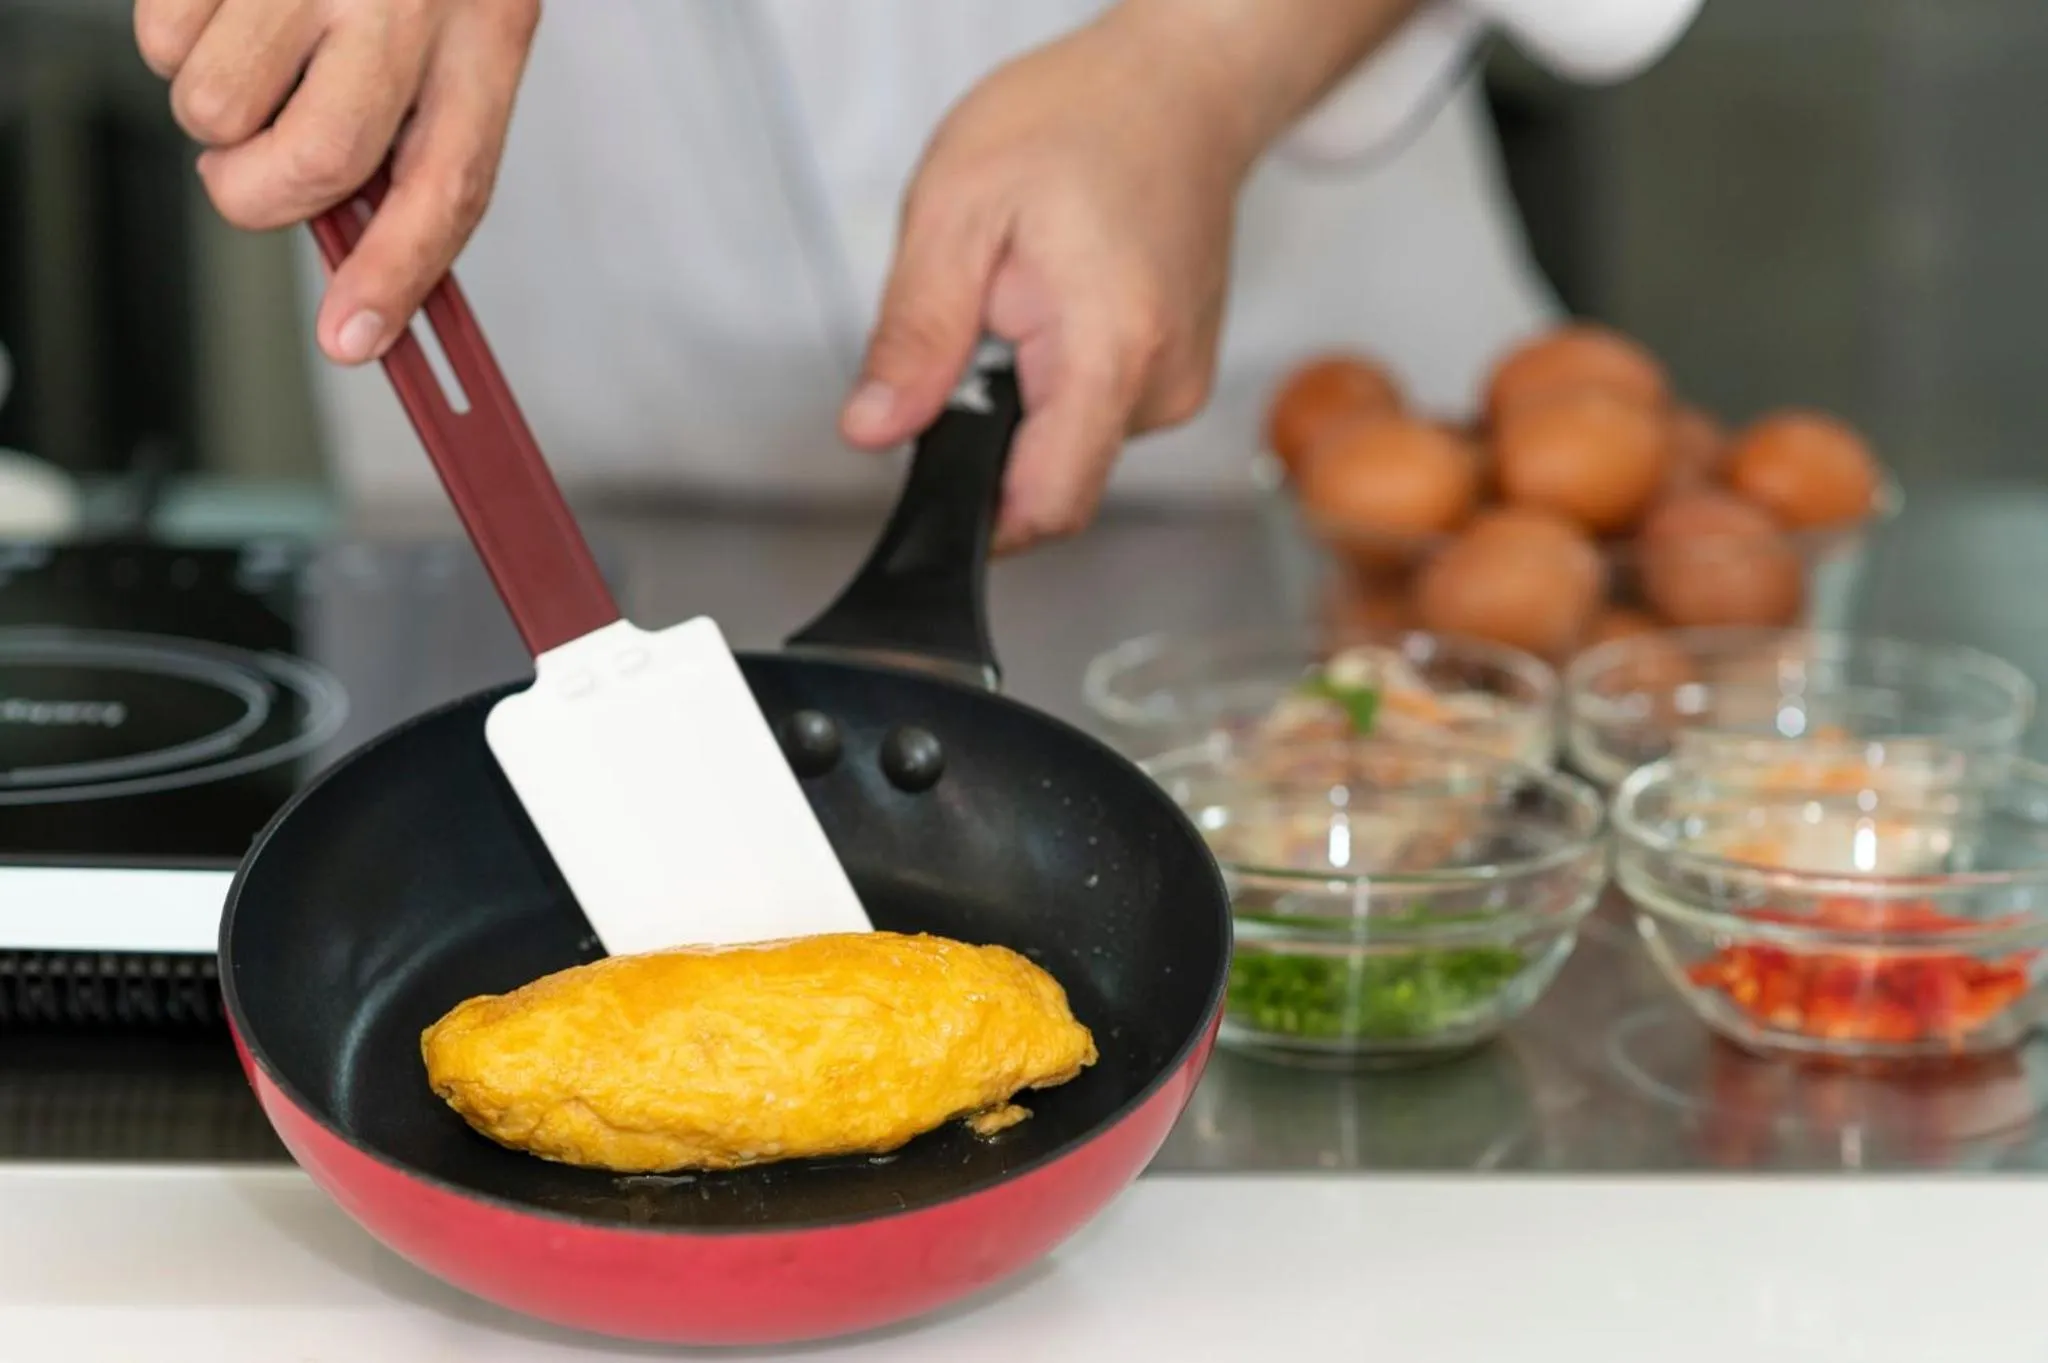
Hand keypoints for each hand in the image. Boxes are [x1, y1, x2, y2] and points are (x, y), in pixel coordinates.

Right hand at [134, 0, 540, 365]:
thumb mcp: (465, 27)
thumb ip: (421, 136)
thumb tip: (363, 265)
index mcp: (485, 30)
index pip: (448, 186)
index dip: (399, 277)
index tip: (354, 343)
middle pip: (314, 162)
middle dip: (260, 195)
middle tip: (253, 168)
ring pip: (212, 107)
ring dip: (214, 106)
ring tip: (258, 44)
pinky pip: (158, 36)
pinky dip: (175, 37)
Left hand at [838, 11, 1258, 552]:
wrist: (1178, 88)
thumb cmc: (1079, 122)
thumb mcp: (957, 209)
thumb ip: (915, 334)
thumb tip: (874, 429)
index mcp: (1110, 350)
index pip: (1045, 507)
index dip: (974, 515)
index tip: (932, 472)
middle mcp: (1162, 386)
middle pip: (1050, 482)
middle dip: (989, 433)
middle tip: (979, 328)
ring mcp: (1178, 386)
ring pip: (1069, 449)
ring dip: (1022, 399)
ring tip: (1022, 297)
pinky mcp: (1177, 379)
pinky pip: (1094, 415)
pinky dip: (1056, 377)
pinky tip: (1055, 301)